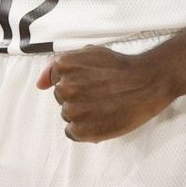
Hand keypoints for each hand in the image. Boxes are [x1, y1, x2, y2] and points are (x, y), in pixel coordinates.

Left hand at [35, 46, 174, 141]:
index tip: (92, 83)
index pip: (56, 82)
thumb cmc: (119, 67)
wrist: (146, 84)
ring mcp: (73, 110)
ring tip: (104, 107)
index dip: (76, 83)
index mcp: (64, 67)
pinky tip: (101, 120)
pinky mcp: (82, 130)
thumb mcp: (88, 53)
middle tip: (101, 95)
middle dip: (78, 98)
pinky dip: (85, 130)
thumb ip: (59, 66)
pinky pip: (73, 133)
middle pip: (62, 99)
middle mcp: (65, 88)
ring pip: (68, 116)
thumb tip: (39, 85)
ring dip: (83, 114)